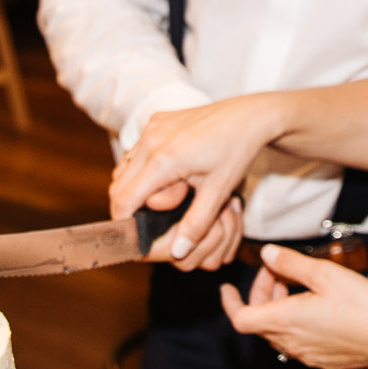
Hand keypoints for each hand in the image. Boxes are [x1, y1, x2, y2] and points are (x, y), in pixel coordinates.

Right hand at [110, 93, 288, 257]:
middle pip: (117, 185)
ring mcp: (152, 127)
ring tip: (166, 194)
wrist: (250, 115)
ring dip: (135, 186)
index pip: (123, 200)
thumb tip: (177, 253)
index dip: (124, 222)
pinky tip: (168, 174)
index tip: (135, 235)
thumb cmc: (237, 151)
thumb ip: (196, 225)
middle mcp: (151, 140)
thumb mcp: (219, 192)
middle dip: (129, 206)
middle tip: (152, 218)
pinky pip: (137, 151)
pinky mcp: (157, 120)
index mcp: (164, 160)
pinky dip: (143, 168)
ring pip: (124, 168)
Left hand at [221, 245, 367, 368]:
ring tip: (299, 286)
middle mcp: (291, 343)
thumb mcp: (324, 273)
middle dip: (262, 294)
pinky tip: (316, 307)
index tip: (227, 289)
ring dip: (279, 309)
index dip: (230, 303)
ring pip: (278, 332)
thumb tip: (266, 254)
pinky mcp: (322, 361)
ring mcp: (306, 355)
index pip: (241, 319)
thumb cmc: (361, 304)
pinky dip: (295, 323)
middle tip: (280, 272)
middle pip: (260, 321)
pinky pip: (297, 342)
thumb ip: (290, 263)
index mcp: (286, 321)